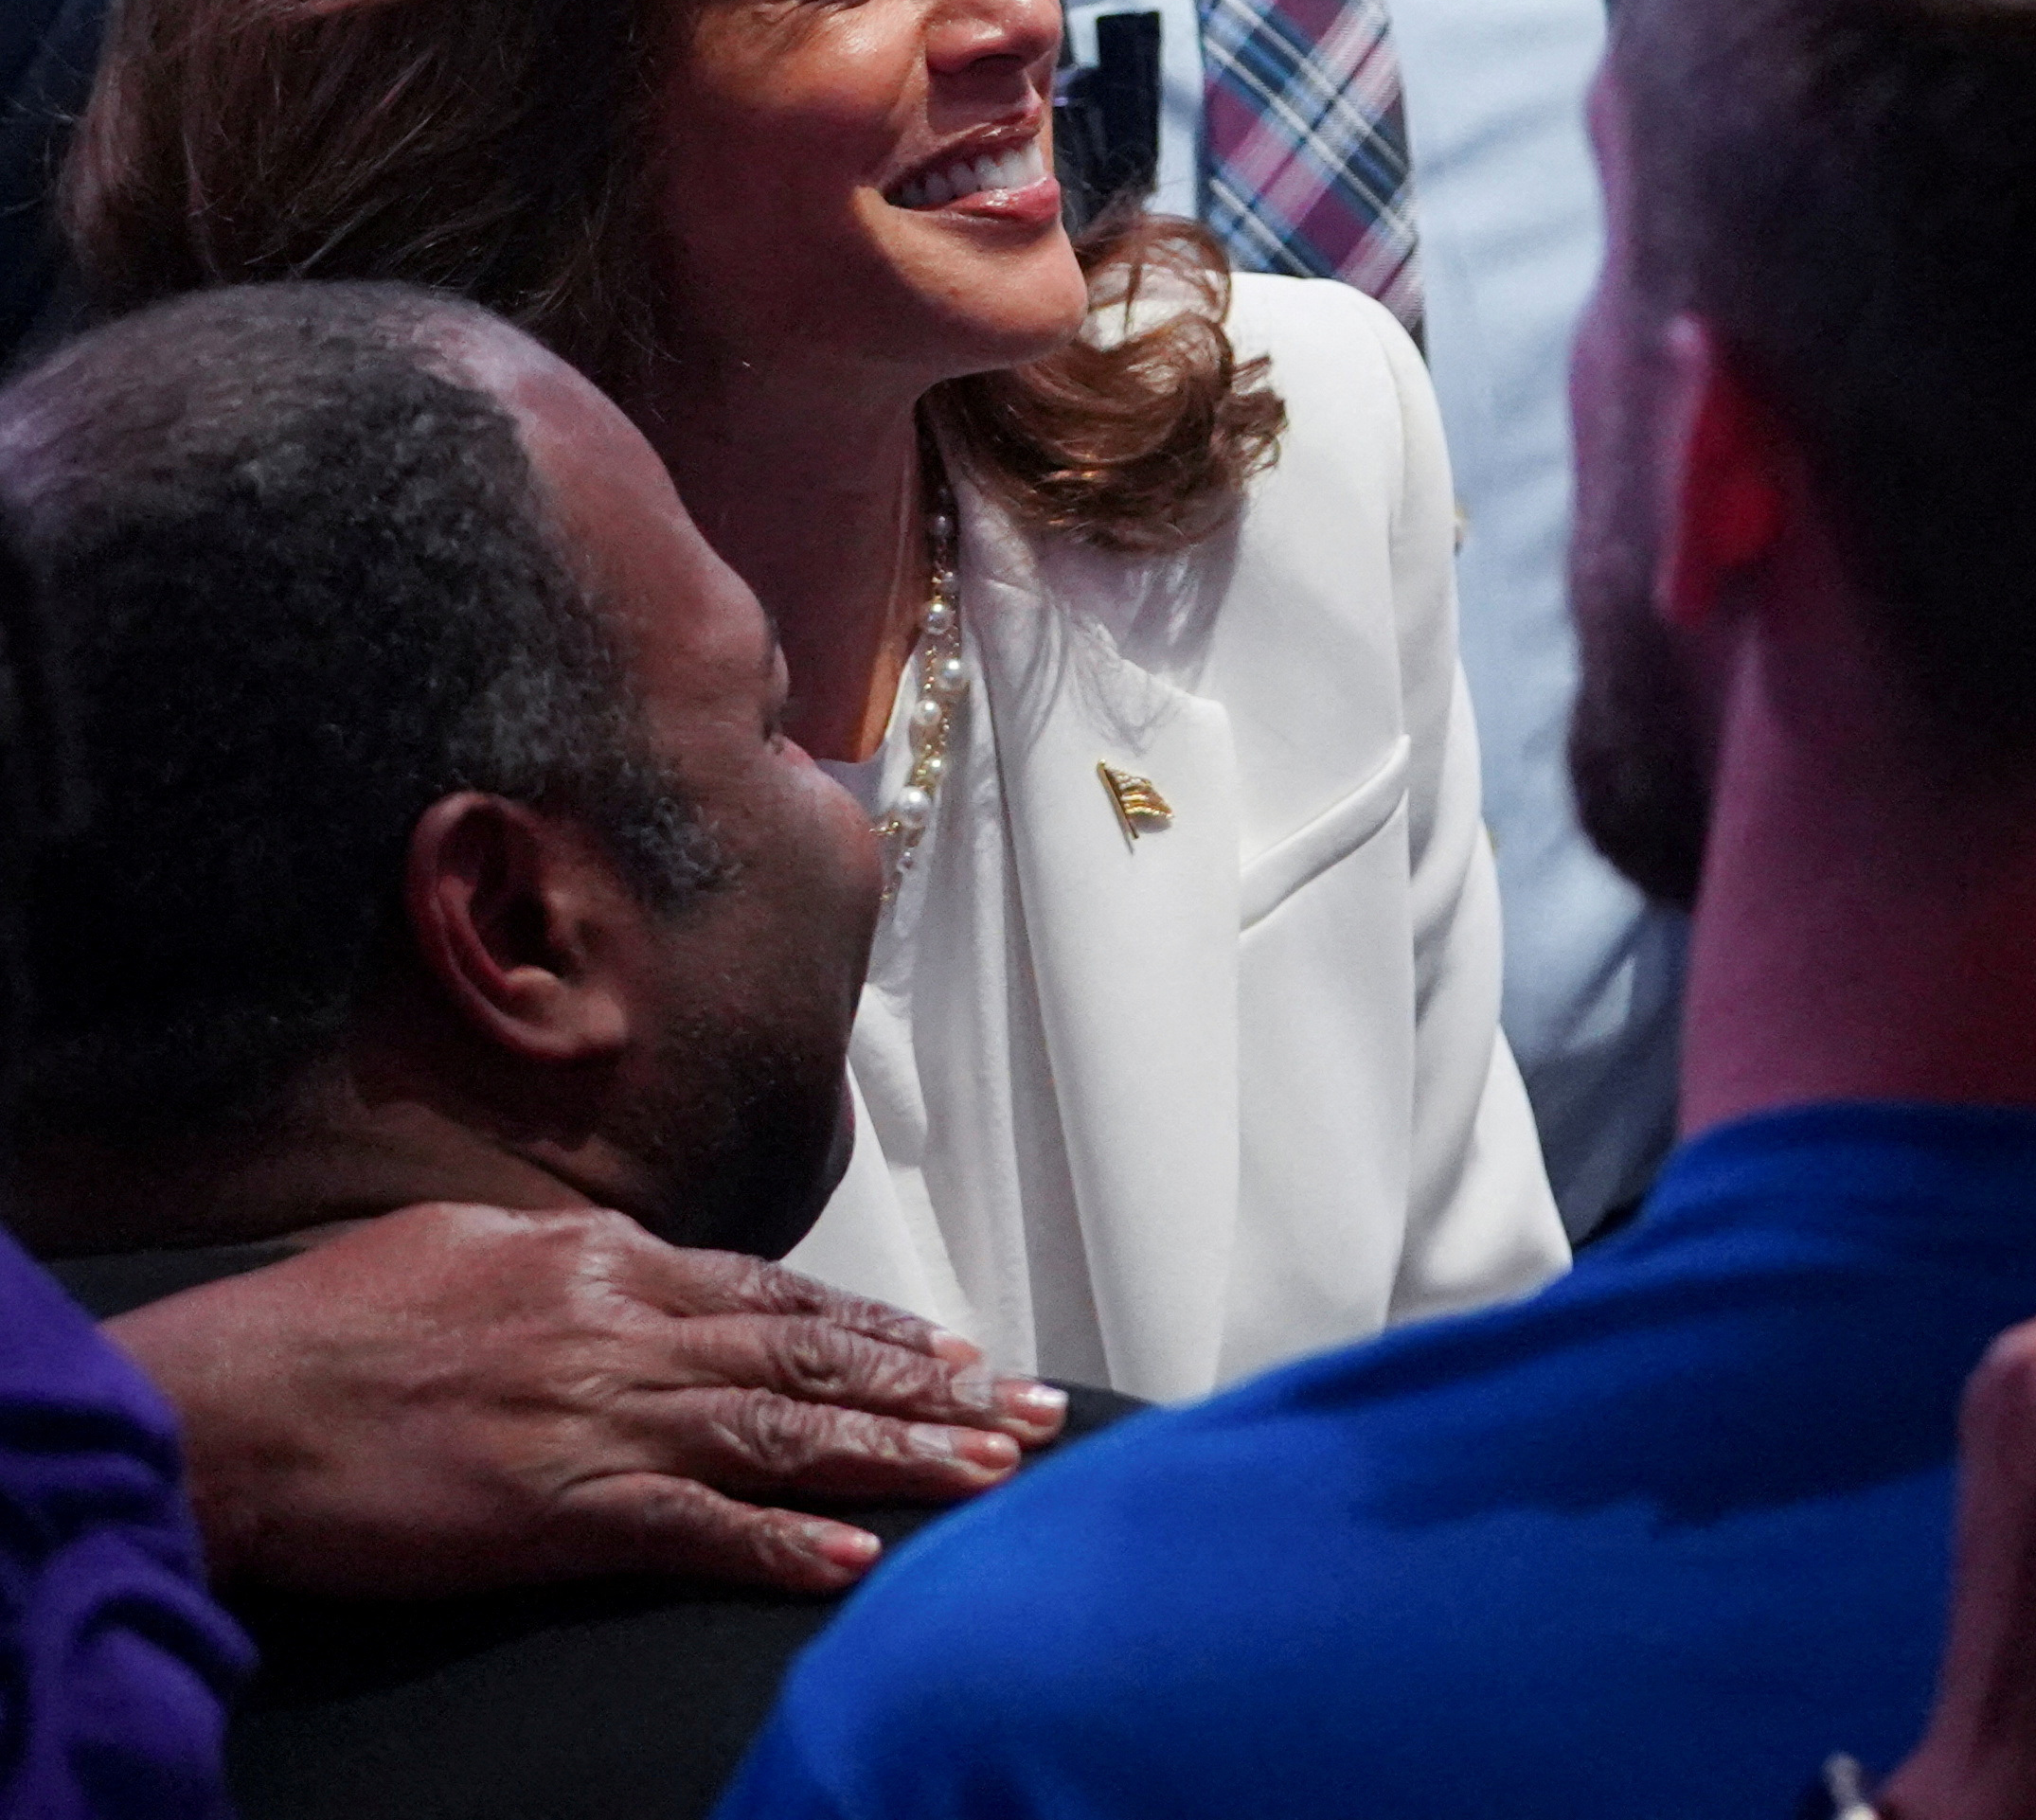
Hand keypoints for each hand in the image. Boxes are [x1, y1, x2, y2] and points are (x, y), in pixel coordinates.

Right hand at [106, 1204, 1067, 1598]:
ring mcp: (600, 1418)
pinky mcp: (560, 1508)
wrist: (232, 1401)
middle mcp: (627, 1328)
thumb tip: (644, 1267)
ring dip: (899, 1455)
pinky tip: (857, 1561)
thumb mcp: (474, 1245)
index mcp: (609, 1261)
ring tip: (994, 1472)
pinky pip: (695, 1527)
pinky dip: (782, 1542)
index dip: (882, 1327)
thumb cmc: (328, 1322)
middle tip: (1032, 1408)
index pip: (782, 1295)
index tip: (962, 1351)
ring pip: (785, 1432)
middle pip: (814, 1357)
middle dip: (936, 1386)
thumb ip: (579, 1262)